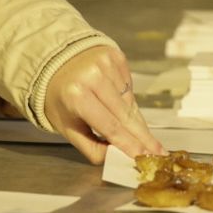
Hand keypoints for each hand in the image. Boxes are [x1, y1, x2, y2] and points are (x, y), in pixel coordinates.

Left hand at [42, 45, 164, 164]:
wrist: (54, 63)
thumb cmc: (60, 99)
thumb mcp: (68, 129)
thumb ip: (93, 147)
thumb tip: (119, 157)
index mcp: (77, 96)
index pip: (111, 127)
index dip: (130, 144)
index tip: (145, 156)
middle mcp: (93, 77)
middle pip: (126, 115)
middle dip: (143, 136)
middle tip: (158, 151)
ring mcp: (105, 64)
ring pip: (130, 102)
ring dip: (135, 120)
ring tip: (139, 133)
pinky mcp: (115, 56)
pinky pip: (129, 86)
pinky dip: (127, 99)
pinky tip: (119, 104)